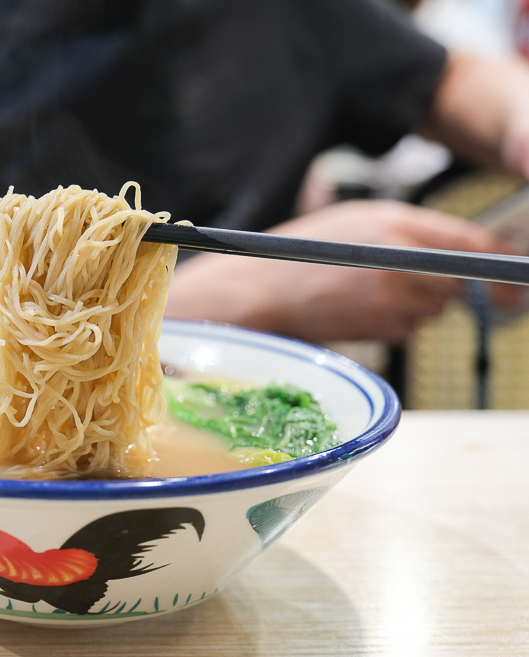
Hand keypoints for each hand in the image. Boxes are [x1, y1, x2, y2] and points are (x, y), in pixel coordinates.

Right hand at [165, 200, 521, 343]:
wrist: (260, 292)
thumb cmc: (302, 253)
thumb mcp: (358, 220)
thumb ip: (412, 230)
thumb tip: (463, 249)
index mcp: (397, 224)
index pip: (473, 244)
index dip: (499, 263)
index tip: (510, 279)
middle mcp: (401, 262)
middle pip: (459, 282)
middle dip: (445, 284)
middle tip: (407, 279)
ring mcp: (393, 299)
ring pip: (434, 308)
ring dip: (415, 303)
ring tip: (369, 289)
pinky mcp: (381, 329)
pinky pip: (408, 329)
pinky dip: (393, 322)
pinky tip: (358, 308)